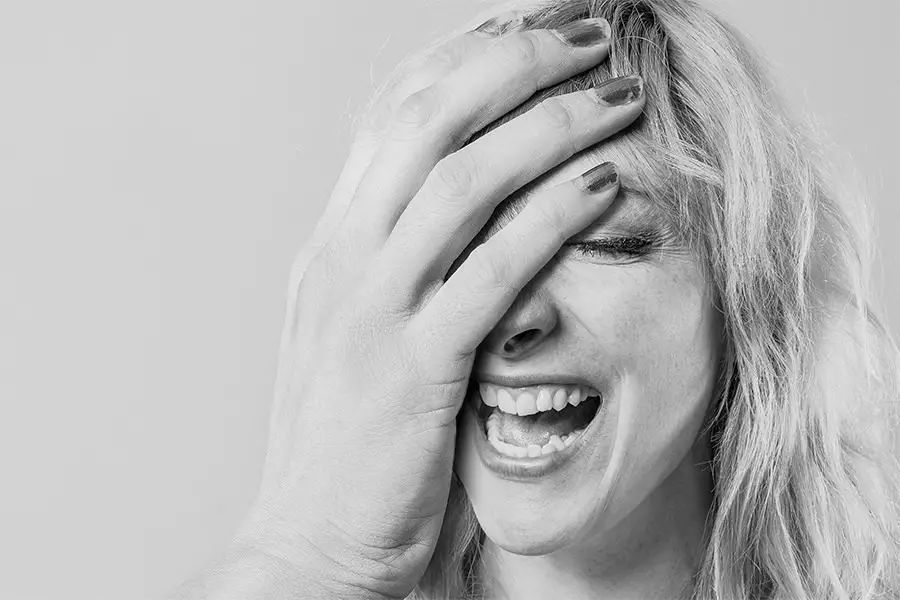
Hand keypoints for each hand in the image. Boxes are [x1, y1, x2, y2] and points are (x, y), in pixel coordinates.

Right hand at [230, 15, 643, 599]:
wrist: (313, 545)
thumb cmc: (354, 446)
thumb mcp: (362, 336)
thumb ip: (401, 270)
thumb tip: (465, 215)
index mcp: (332, 248)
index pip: (389, 120)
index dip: (460, 59)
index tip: (523, 29)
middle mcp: (343, 260)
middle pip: (427, 122)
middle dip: (512, 63)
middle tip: (582, 35)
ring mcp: (373, 311)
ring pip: (462, 180)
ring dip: (549, 124)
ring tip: (616, 95)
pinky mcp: (414, 368)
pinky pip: (493, 270)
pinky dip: (554, 218)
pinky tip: (605, 184)